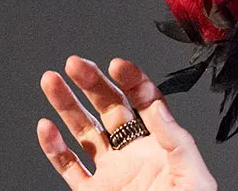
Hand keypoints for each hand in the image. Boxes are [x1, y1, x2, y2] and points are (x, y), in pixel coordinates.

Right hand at [36, 56, 217, 190]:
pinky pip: (69, 167)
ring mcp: (111, 173)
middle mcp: (134, 153)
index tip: (116, 64)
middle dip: (92, 84)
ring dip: (66, 106)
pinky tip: (44, 127)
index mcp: (162, 144)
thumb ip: (175, 139)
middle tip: (74, 63)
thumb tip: (157, 105)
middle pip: (110, 110)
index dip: (131, 80)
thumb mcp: (193, 174)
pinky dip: (54, 148)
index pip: (144, 102)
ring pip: (84, 132)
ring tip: (51, 80)